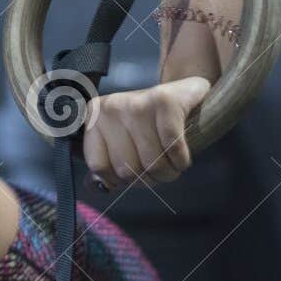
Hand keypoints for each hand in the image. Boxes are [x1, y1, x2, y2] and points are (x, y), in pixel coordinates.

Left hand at [82, 76, 208, 190]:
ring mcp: (136, 102)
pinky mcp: (165, 101)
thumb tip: (97, 187)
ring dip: (168, 172)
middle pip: (126, 169)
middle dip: (148, 179)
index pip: (99, 166)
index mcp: (94, 117)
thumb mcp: (121, 140)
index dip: (120, 180)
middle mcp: (111, 107)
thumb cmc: (150, 124)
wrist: (185, 93)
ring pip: (151, 162)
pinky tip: (182, 157)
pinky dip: (181, 160)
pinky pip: (172, 147)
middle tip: (158, 169)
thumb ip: (107, 163)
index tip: (134, 173)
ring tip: (172, 163)